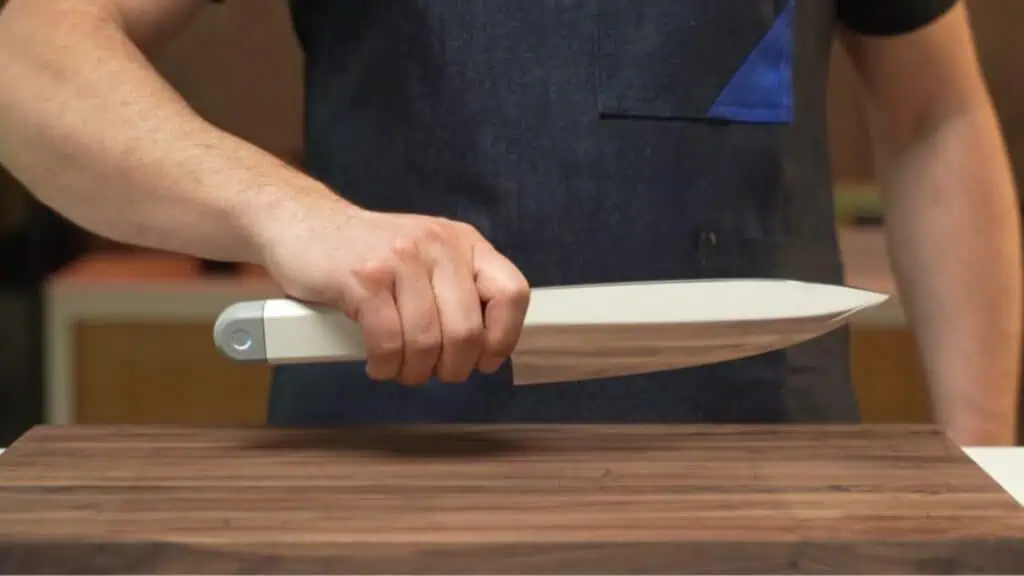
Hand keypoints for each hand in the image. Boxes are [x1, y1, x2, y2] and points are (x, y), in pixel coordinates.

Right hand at [253, 192, 529, 385]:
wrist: (301, 224)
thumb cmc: (367, 253)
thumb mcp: (425, 258)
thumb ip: (456, 291)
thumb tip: (485, 350)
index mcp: (463, 242)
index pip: (511, 293)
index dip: (502, 337)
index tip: (484, 360)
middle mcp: (438, 245)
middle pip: (466, 331)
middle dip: (450, 367)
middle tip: (431, 371)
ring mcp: (400, 259)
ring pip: (426, 343)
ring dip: (412, 371)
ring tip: (398, 367)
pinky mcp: (364, 279)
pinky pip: (388, 342)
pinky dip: (384, 365)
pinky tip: (377, 362)